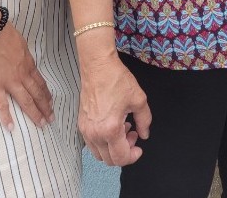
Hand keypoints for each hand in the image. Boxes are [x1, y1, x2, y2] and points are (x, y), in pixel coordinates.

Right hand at [0, 21, 53, 130]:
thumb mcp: (22, 45)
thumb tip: (24, 60)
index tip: (52, 102)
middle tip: (52, 119)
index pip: (40, 83)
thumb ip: (23, 56)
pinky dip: (7, 117)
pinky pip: (2, 104)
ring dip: (35, 113)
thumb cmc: (5, 35)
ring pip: (26, 101)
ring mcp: (10, 82)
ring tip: (42, 124)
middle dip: (46, 107)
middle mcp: (23, 76)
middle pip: (37, 94)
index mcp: (28, 65)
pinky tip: (11, 128)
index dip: (46, 94)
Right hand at [78, 50, 151, 166]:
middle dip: (124, 152)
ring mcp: (85, 130)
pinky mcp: (81, 124)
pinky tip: (113, 125)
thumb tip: (144, 135)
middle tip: (133, 134)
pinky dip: (104, 141)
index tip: (139, 148)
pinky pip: (92, 143)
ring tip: (124, 129)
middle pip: (109, 159)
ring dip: (113, 148)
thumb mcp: (138, 100)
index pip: (120, 158)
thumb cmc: (117, 80)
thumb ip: (144, 121)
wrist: (98, 68)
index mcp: (110, 129)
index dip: (133, 157)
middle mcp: (95, 133)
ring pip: (99, 154)